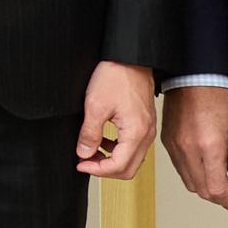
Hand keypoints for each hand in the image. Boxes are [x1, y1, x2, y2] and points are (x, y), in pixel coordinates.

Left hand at [74, 61, 159, 179]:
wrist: (130, 58)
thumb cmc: (116, 76)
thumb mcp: (95, 105)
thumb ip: (90, 134)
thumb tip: (84, 153)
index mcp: (136, 133)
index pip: (118, 166)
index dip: (97, 170)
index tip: (81, 165)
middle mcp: (146, 135)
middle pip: (128, 169)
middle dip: (104, 169)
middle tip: (85, 162)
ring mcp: (147, 130)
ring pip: (131, 159)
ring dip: (110, 160)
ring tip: (90, 152)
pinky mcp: (144, 123)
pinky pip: (132, 146)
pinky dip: (117, 149)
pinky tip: (102, 140)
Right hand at [167, 84, 227, 215]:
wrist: (193, 77)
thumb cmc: (219, 97)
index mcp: (209, 146)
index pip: (217, 189)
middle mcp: (188, 150)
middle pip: (203, 190)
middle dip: (221, 199)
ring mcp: (175, 147)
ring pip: (190, 183)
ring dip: (208, 190)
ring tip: (224, 187)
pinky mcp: (168, 143)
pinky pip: (181, 170)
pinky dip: (195, 177)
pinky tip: (208, 173)